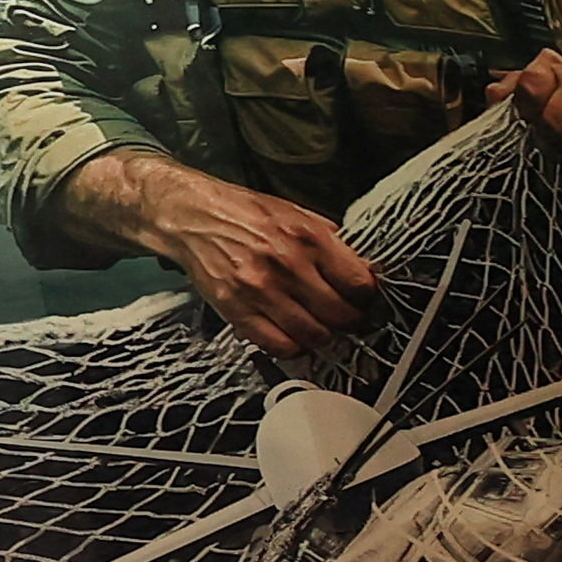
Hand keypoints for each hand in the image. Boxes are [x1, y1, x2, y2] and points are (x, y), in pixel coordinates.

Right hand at [65, 151, 379, 354]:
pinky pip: (278, 346)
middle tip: (347, 320)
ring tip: (320, 329)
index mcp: (310, 237)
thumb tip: (364, 269)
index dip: (368, 298)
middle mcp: (288, 265)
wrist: (192, 216)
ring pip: (313, 335)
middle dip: (350, 322)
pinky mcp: (237, 310)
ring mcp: (261, 291)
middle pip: (340, 315)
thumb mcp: (297, 213)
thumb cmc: (245, 213)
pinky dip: (293, 348)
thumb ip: (331, 241)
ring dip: (323, 337)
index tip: (364, 300)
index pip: (359, 284)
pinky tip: (294, 337)